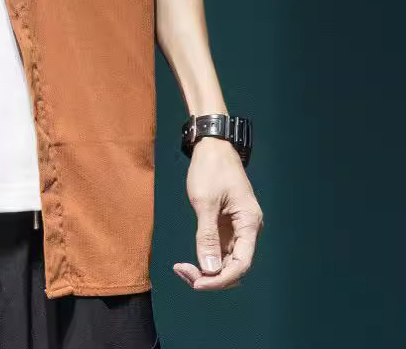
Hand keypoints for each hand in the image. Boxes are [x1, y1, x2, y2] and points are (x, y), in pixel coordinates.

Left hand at [173, 136, 263, 289]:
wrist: (212, 145)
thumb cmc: (210, 169)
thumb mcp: (205, 202)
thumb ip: (207, 236)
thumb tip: (209, 269)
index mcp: (249, 224)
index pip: (241, 265)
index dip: (220, 279)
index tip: (196, 284)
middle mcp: (248, 229)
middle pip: (234, 267)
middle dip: (210, 276)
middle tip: (182, 273)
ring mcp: (238, 228)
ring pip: (226, 261)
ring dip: (207, 269)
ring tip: (181, 268)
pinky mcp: (227, 225)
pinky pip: (220, 250)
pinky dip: (206, 258)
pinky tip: (189, 261)